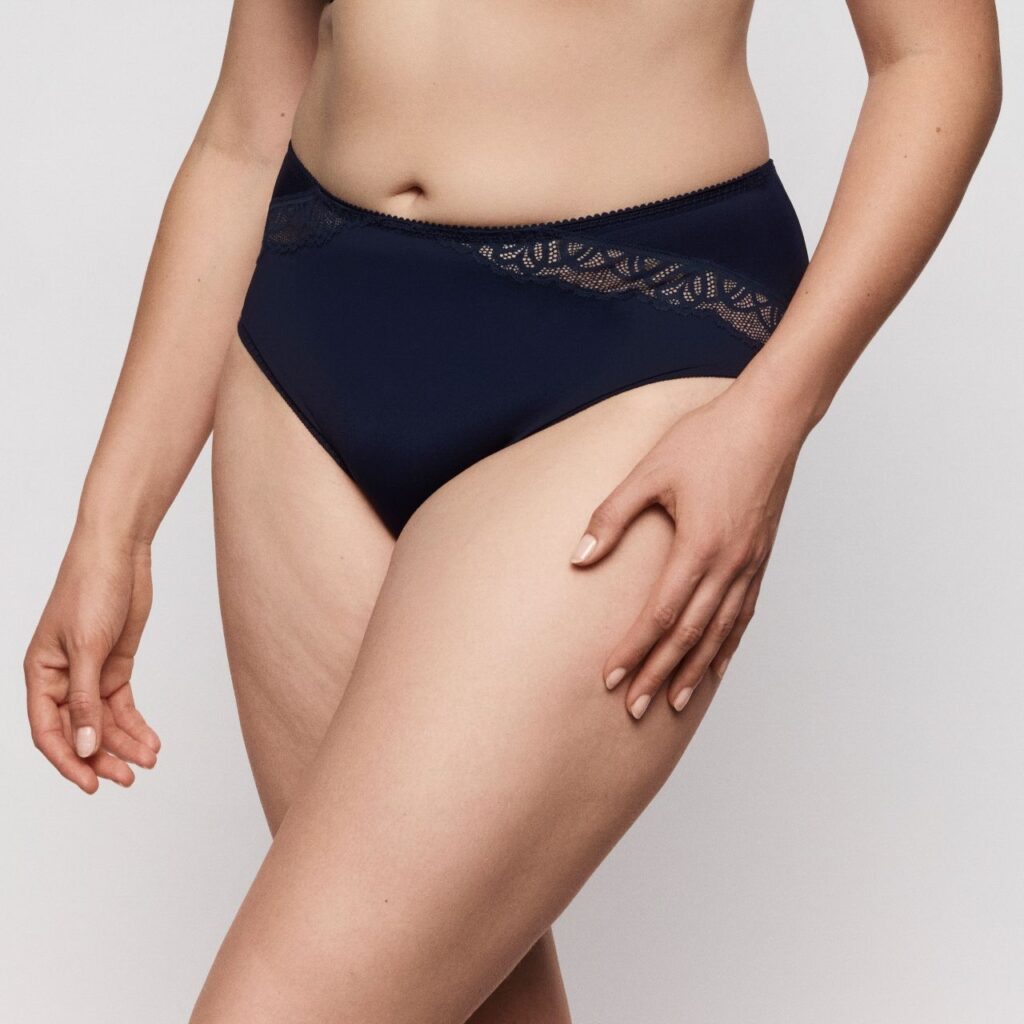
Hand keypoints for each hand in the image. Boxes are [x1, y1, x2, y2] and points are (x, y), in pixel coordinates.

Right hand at [24, 524, 160, 792]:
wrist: (120, 554)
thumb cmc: (91, 590)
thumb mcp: (88, 647)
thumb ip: (85, 700)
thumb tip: (84, 748)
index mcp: (41, 673)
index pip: (47, 730)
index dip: (67, 760)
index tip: (90, 785)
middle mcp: (62, 678)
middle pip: (78, 731)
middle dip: (102, 757)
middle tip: (129, 778)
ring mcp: (90, 673)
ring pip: (103, 722)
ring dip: (124, 744)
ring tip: (149, 761)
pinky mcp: (115, 665)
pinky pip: (121, 705)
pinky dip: (136, 725)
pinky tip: (151, 742)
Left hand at [570, 384, 803, 718]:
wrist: (769, 420)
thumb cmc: (708, 439)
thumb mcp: (649, 472)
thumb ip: (611, 517)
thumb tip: (578, 559)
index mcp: (699, 546)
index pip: (660, 617)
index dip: (633, 651)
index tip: (610, 679)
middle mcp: (729, 565)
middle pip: (689, 636)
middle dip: (658, 675)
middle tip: (634, 709)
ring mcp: (749, 565)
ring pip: (719, 634)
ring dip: (693, 671)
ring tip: (672, 702)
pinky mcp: (760, 559)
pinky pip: (743, 616)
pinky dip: (726, 646)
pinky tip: (714, 665)